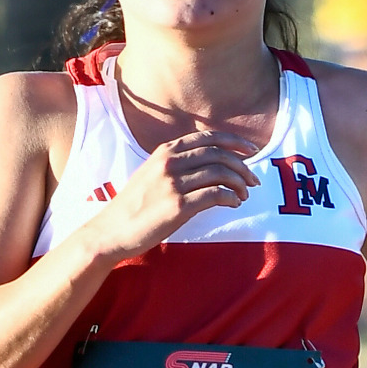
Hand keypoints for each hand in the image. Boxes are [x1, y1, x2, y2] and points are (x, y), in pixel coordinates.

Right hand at [81, 130, 259, 262]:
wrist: (112, 230)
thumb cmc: (134, 206)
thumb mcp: (152, 173)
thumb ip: (176, 164)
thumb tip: (211, 163)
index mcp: (166, 151)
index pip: (208, 137)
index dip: (235, 141)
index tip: (251, 151)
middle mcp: (170, 162)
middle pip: (219, 154)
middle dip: (242, 166)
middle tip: (253, 180)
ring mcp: (174, 183)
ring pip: (221, 173)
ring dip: (239, 184)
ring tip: (244, 195)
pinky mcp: (178, 205)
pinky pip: (216, 195)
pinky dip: (231, 198)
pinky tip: (234, 204)